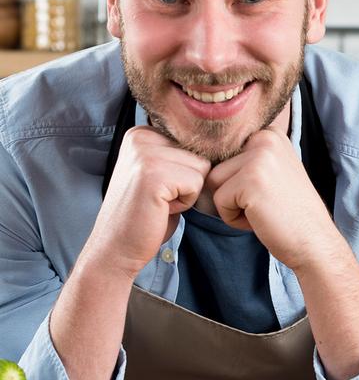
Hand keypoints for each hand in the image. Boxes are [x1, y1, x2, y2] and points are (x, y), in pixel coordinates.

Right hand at [85, 126, 209, 278]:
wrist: (118, 246)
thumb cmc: (146, 214)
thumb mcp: (161, 173)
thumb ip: (178, 155)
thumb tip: (218, 146)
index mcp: (141, 133)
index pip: (193, 144)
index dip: (187, 172)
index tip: (160, 187)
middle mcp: (141, 137)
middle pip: (200, 155)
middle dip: (189, 182)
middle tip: (161, 198)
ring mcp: (145, 154)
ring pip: (201, 169)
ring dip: (188, 192)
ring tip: (161, 202)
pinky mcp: (154, 174)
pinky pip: (196, 184)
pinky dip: (186, 203)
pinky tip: (161, 209)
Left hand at [205, 129, 340, 273]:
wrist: (315, 242)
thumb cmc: (290, 214)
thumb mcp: (274, 172)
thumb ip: (247, 157)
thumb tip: (203, 157)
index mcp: (270, 133)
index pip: (225, 153)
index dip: (236, 180)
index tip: (266, 191)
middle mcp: (265, 138)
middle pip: (216, 166)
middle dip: (232, 193)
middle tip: (266, 204)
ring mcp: (259, 157)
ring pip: (214, 182)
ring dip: (231, 205)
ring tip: (263, 211)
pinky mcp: (251, 179)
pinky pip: (219, 201)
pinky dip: (234, 219)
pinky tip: (261, 219)